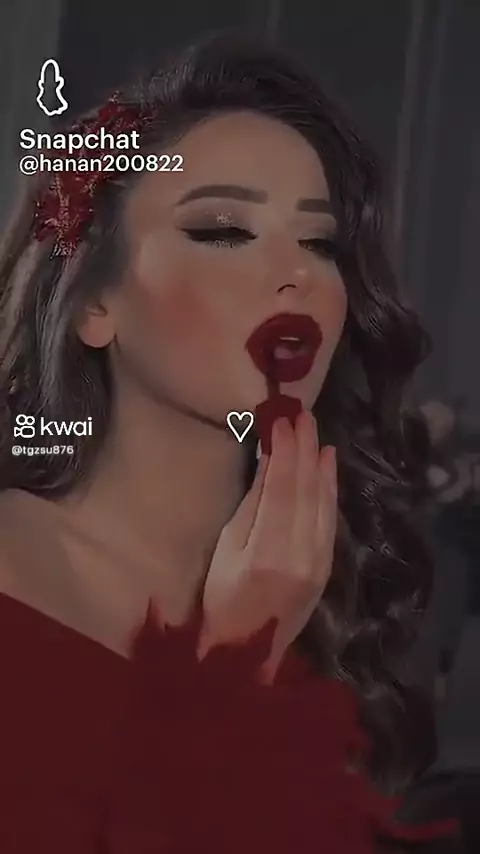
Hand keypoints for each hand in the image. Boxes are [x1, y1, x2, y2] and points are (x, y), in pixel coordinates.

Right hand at [199, 411, 336, 680]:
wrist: (248, 652)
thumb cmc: (222, 599)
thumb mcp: (226, 549)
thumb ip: (253, 506)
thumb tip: (270, 461)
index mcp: (269, 553)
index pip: (283, 490)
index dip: (284, 453)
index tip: (281, 421)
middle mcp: (302, 555)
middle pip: (307, 491)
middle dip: (305, 449)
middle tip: (301, 415)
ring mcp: (319, 562)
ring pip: (323, 503)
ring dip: (320, 465)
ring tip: (315, 433)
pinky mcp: (327, 566)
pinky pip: (330, 519)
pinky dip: (329, 489)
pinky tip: (327, 466)